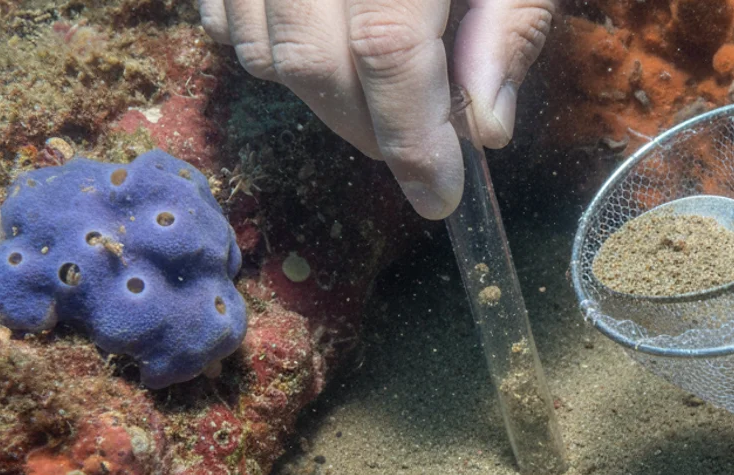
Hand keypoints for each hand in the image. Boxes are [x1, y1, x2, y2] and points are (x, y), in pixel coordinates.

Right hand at [198, 0, 555, 218]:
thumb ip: (510, 25)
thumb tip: (486, 129)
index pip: (387, 50)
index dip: (412, 137)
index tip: (440, 196)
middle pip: (312, 59)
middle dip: (368, 132)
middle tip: (418, 156)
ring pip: (259, 44)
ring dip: (321, 98)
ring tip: (379, 100)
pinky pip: (223, 11)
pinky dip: (267, 49)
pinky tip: (322, 49)